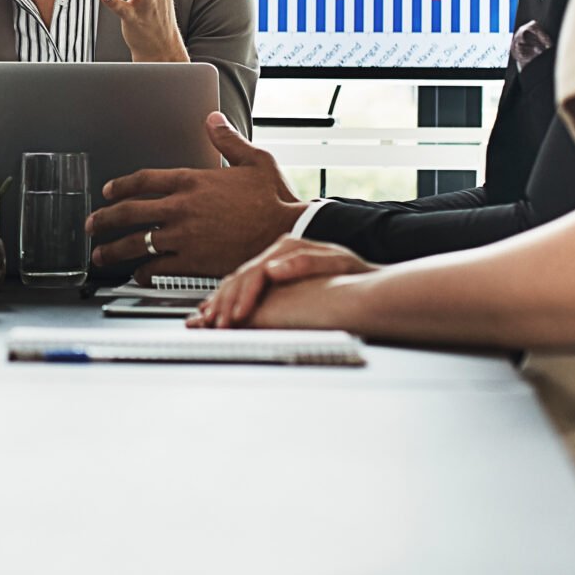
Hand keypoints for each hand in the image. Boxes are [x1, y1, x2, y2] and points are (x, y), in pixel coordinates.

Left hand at [86, 112, 301, 276]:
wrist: (287, 232)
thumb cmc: (275, 198)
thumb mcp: (254, 160)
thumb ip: (227, 140)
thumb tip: (212, 118)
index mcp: (192, 180)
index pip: (143, 179)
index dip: (120, 185)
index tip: (107, 192)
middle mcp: (180, 207)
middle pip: (129, 211)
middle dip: (103, 219)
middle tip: (90, 225)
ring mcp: (184, 235)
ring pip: (136, 242)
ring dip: (113, 249)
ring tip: (99, 255)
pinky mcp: (193, 260)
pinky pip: (157, 266)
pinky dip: (143, 270)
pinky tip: (136, 273)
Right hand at [192, 237, 375, 328]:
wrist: (368, 277)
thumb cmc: (357, 273)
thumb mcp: (338, 264)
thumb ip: (305, 264)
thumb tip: (271, 269)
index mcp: (287, 249)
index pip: (256, 274)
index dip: (243, 297)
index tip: (236, 317)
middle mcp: (276, 255)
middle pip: (240, 278)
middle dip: (225, 303)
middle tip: (214, 325)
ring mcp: (273, 264)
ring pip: (236, 282)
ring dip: (221, 303)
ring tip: (205, 321)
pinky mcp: (272, 276)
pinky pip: (242, 287)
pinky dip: (226, 299)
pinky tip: (214, 309)